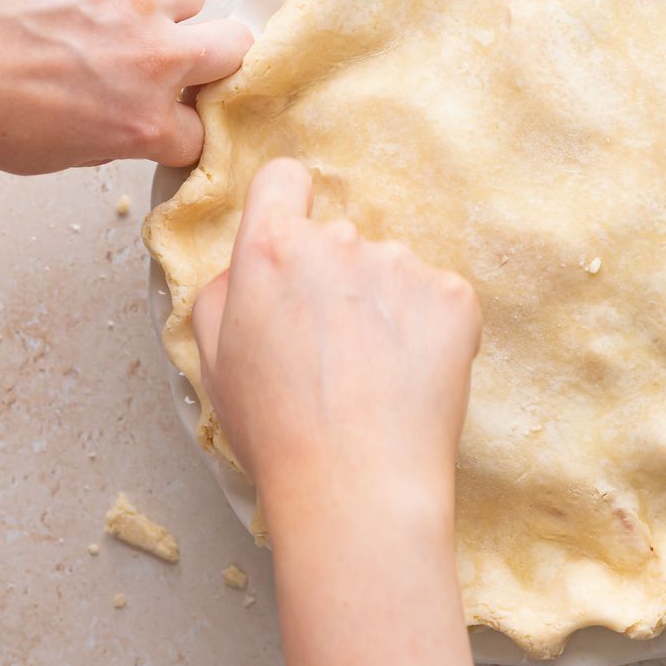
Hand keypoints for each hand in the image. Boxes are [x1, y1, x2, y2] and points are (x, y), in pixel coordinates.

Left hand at [0, 0, 249, 177]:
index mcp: (144, 123)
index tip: (166, 104)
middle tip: (166, 47)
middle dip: (210, 50)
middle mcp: (154, 58)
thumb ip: (105, 138)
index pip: (202, 125)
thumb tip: (117, 120)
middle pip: (233, 46)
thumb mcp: (47, 156)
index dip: (183, 113)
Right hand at [191, 157, 481, 511]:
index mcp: (270, 250)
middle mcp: (338, 242)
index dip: (288, 207)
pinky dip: (431, 333)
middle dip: (339, 283)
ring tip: (375, 378)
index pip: (282, 181)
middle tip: (335, 354)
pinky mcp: (454, 295)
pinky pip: (439, 299)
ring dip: (387, 309)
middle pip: (340, 241)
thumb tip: (245, 268)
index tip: (296, 242)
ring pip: (393, 273)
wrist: (357, 484)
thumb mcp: (212, 362)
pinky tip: (411, 381)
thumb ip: (222, 293)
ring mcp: (402, 265)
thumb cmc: (278, 432)